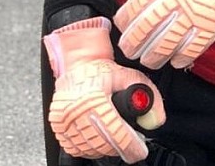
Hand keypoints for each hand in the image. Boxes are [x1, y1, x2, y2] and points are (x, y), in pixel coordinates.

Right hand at [44, 17, 164, 162]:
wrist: (76, 64)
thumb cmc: (100, 70)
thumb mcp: (129, 76)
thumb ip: (149, 96)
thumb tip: (157, 119)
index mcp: (94, 100)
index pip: (116, 135)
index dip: (131, 147)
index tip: (139, 151)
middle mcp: (77, 112)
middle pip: (103, 145)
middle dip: (120, 147)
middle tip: (129, 143)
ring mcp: (65, 121)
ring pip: (89, 149)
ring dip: (104, 148)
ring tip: (113, 136)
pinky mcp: (58, 126)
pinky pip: (75, 147)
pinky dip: (88, 146)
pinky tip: (96, 135)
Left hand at [114, 0, 214, 69]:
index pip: (136, 6)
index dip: (125, 21)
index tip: (122, 27)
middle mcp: (177, 0)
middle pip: (146, 28)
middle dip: (133, 43)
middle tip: (129, 51)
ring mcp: (194, 16)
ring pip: (166, 44)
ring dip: (154, 57)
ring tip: (148, 61)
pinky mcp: (210, 27)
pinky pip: (192, 49)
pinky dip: (181, 58)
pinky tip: (174, 62)